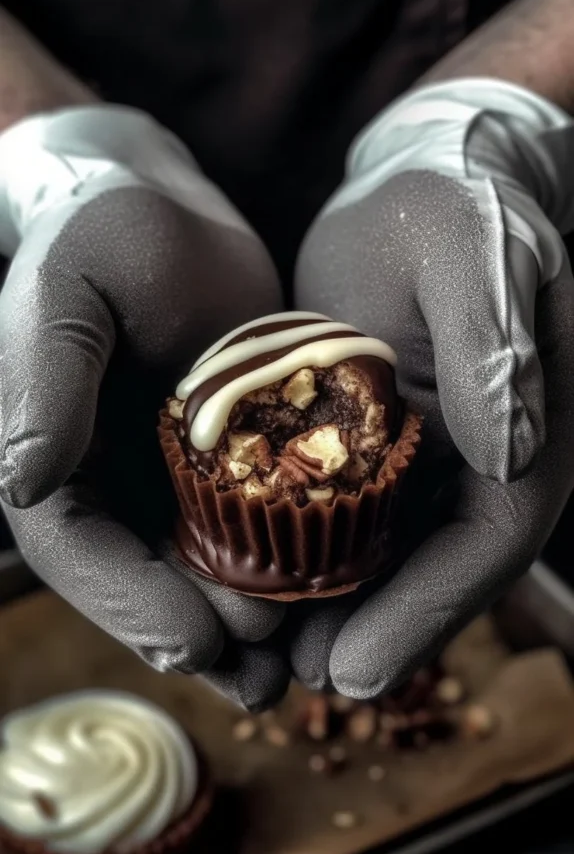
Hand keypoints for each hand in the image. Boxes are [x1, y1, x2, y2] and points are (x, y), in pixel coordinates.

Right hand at [0, 105, 287, 709]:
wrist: (169, 204)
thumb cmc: (106, 230)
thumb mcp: (71, 285)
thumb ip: (45, 373)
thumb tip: (20, 474)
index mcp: (50, 451)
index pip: (76, 549)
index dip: (129, 603)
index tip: (194, 642)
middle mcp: (101, 476)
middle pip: (140, 578)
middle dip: (197, 630)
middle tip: (262, 669)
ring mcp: (161, 472)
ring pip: (195, 569)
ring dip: (238, 626)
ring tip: (290, 672)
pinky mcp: (222, 456)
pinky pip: (246, 526)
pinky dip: (278, 569)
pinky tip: (320, 603)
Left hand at [291, 80, 573, 697]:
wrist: (417, 175)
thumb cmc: (452, 203)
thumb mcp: (472, 252)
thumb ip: (493, 343)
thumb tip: (515, 450)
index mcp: (524, 427)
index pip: (487, 543)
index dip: (425, 613)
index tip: (355, 672)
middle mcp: (484, 455)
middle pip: (433, 567)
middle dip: (371, 630)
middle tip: (297, 678)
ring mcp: (429, 451)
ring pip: (387, 550)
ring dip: (334, 606)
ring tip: (266, 650)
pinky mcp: (375, 434)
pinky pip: (346, 507)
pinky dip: (306, 548)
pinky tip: (253, 574)